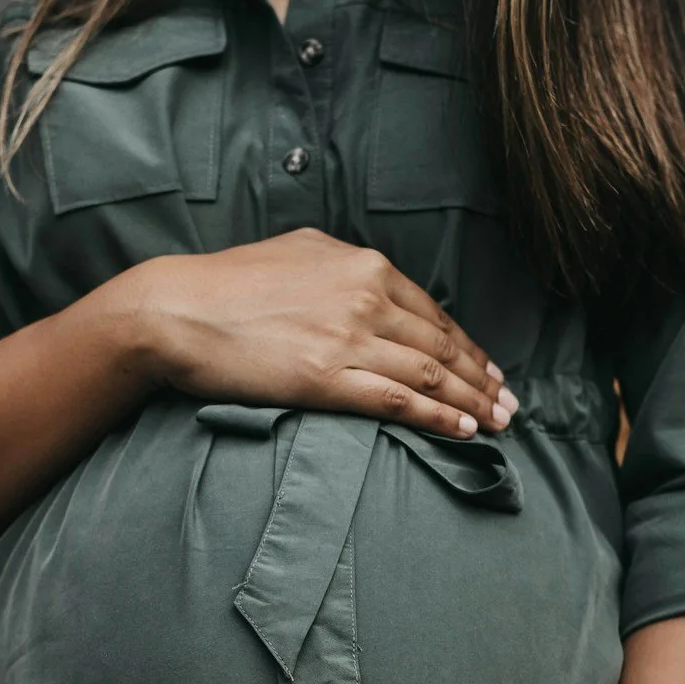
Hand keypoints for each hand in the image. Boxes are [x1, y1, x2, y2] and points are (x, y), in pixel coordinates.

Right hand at [98, 229, 516, 440]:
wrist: (175, 310)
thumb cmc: (226, 285)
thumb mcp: (296, 253)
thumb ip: (341, 266)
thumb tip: (368, 278)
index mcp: (362, 265)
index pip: (432, 311)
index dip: (467, 346)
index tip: (488, 370)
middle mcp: (364, 296)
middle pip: (441, 344)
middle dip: (481, 378)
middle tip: (509, 404)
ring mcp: (348, 337)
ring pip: (429, 373)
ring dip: (471, 401)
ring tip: (496, 422)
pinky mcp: (326, 376)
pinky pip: (398, 400)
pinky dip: (437, 417)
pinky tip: (462, 430)